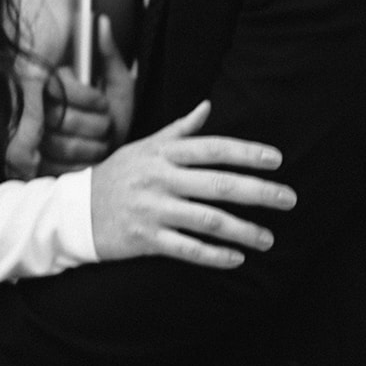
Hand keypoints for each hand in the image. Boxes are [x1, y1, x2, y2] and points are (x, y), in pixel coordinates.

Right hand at [41, 17, 135, 173]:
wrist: (113, 152)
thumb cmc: (113, 115)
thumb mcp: (118, 83)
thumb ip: (109, 54)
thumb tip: (102, 22)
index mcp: (50, 82)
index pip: (59, 87)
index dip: (87, 99)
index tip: (104, 104)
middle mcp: (35, 108)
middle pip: (63, 119)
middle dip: (96, 126)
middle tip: (107, 126)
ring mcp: (33, 139)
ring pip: (63, 145)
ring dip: (93, 147)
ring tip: (102, 141)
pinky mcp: (35, 167)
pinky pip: (59, 169)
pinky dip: (82, 166)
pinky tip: (91, 158)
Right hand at [90, 101, 296, 267]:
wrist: (75, 210)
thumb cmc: (117, 174)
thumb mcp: (145, 146)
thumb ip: (179, 130)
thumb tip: (207, 106)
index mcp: (163, 153)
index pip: (212, 148)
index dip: (246, 152)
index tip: (276, 159)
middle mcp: (160, 178)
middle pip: (218, 184)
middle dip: (258, 192)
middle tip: (289, 199)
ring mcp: (153, 209)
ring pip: (207, 220)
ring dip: (243, 230)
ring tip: (269, 238)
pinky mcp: (146, 239)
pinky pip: (187, 248)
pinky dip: (214, 255)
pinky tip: (236, 258)